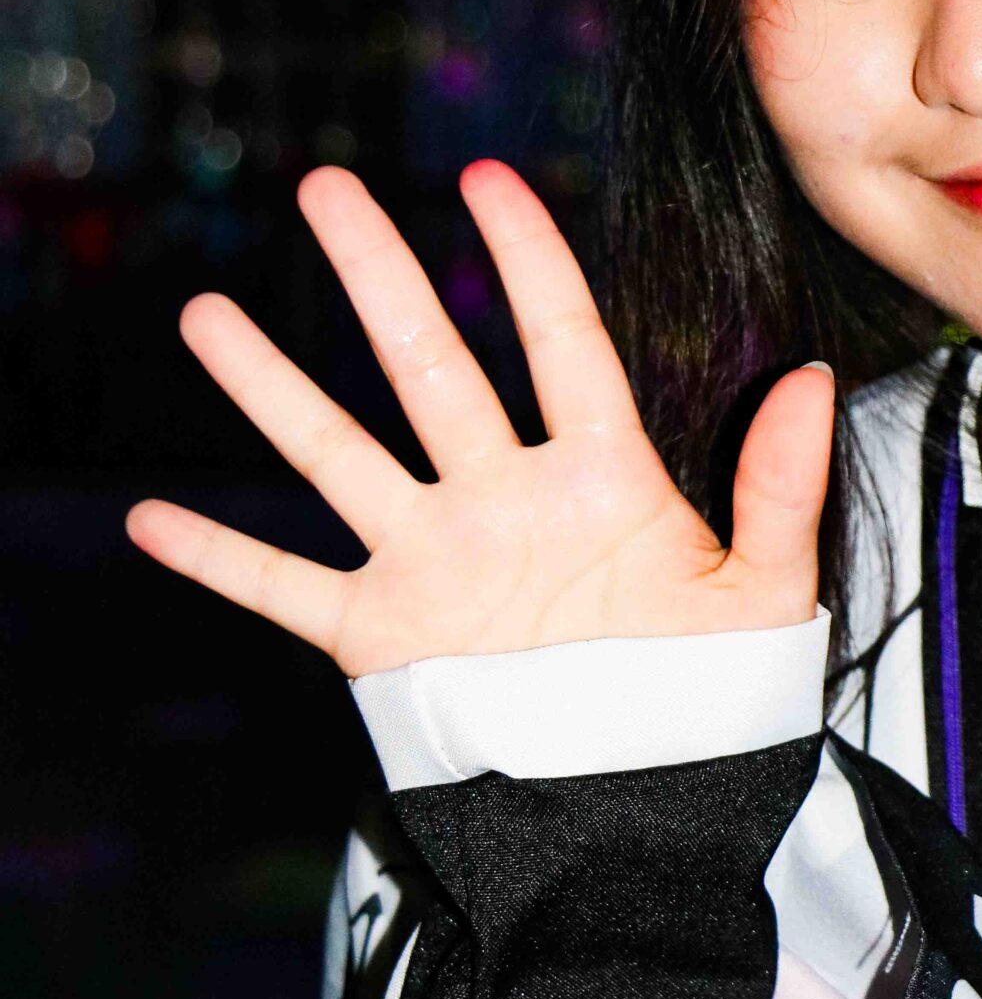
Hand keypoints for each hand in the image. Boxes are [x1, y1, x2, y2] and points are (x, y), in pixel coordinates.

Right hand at [125, 162, 833, 678]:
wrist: (645, 821)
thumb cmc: (713, 707)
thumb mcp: (763, 597)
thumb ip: (779, 490)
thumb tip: (813, 377)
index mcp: (600, 479)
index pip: (559, 341)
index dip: (526, 258)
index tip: (485, 177)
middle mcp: (503, 499)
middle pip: (428, 365)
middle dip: (377, 275)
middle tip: (327, 188)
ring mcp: (435, 563)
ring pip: (340, 455)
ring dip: (274, 390)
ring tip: (208, 316)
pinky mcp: (384, 640)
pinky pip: (288, 589)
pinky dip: (221, 559)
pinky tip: (151, 519)